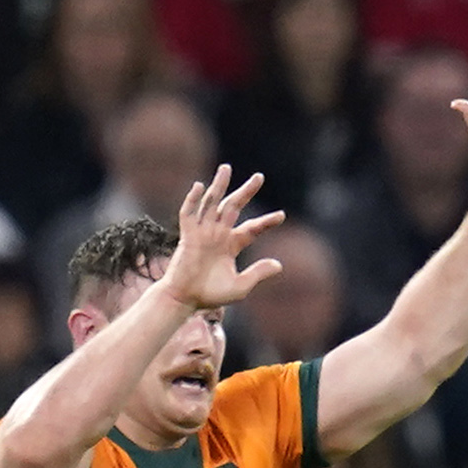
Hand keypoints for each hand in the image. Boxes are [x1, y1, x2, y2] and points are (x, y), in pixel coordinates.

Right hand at [163, 167, 284, 312]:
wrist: (185, 299)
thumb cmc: (210, 295)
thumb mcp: (241, 287)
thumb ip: (258, 274)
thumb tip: (279, 264)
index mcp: (231, 245)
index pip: (252, 228)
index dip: (266, 222)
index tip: (281, 216)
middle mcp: (217, 234)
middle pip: (233, 207)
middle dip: (246, 192)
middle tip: (260, 177)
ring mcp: (202, 233)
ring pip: (211, 203)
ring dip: (219, 186)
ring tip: (226, 168)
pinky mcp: (187, 236)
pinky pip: (189, 214)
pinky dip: (193, 200)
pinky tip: (200, 186)